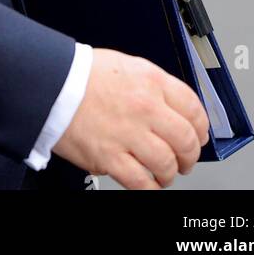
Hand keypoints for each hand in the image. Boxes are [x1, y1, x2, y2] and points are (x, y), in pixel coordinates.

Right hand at [52, 48, 209, 189]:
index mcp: (151, 81)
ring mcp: (129, 134)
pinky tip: (148, 184)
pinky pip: (141, 182)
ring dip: (170, 173)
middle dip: (190, 155)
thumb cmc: (83, 74)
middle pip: (186, 140)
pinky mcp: (110, 157)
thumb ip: (153, 85)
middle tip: (186, 159)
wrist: (51, 84)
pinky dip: (149, 188)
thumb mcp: (127, 66)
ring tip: (165, 174)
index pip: (193, 108)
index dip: (202, 126)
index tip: (200, 134)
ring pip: (167, 164)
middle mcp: (145, 108)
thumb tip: (174, 106)